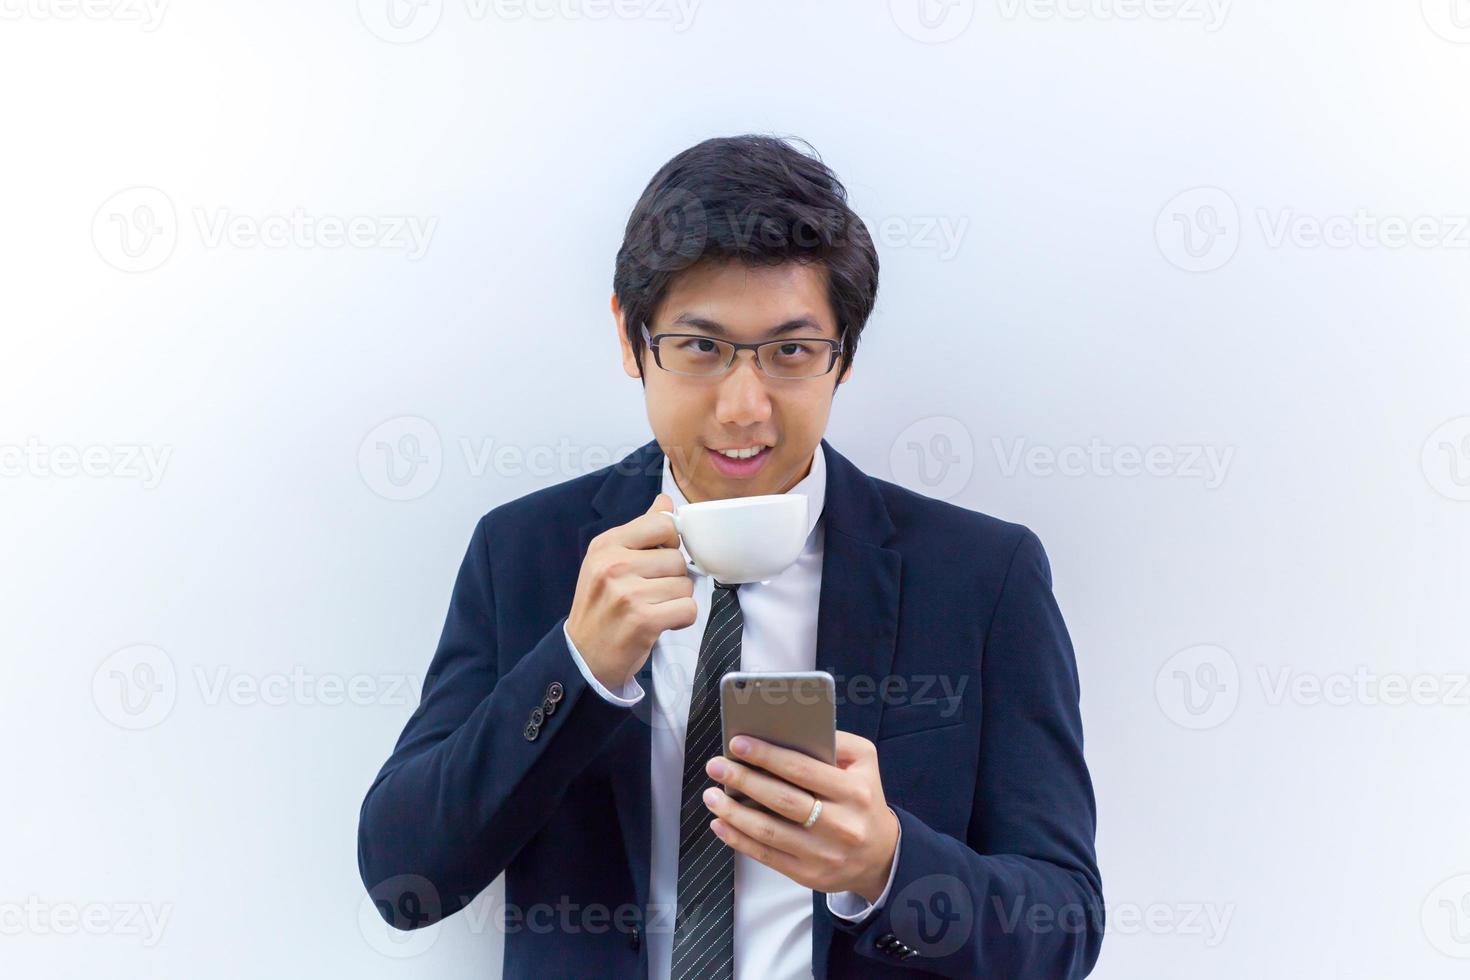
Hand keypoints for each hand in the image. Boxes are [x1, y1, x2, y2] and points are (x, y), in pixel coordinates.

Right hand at [565, 493, 695, 689]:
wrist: (583, 656)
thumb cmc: (601, 607)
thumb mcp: (609, 561)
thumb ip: (641, 531)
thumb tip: (665, 502)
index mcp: (606, 544)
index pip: (662, 524)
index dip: (669, 543)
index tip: (656, 561)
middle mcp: (614, 565)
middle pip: (677, 558)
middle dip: (672, 578)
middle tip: (650, 593)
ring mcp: (628, 593)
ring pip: (685, 584)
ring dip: (676, 600)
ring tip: (652, 608)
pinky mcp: (643, 620)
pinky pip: (688, 608)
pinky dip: (681, 619)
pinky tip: (661, 623)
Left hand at [701, 731, 899, 903]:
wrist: (880, 855)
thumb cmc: (863, 800)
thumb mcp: (864, 763)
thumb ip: (836, 742)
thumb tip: (792, 731)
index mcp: (854, 792)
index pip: (802, 770)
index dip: (767, 756)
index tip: (738, 744)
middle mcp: (840, 825)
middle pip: (781, 800)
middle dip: (743, 780)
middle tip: (717, 766)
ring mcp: (823, 853)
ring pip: (769, 831)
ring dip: (733, 812)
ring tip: (711, 795)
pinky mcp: (808, 875)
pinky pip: (766, 855)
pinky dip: (738, 839)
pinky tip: (720, 823)